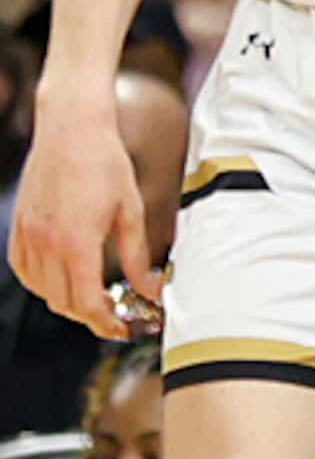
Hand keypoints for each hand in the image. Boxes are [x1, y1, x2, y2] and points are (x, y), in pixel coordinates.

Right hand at [5, 98, 158, 338]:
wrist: (71, 129)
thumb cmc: (106, 165)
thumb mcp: (132, 210)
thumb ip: (138, 255)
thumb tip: (152, 289)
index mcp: (77, 242)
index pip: (85, 301)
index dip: (104, 321)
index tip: (121, 328)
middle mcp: (46, 244)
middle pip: (63, 302)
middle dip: (89, 315)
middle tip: (114, 315)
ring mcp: (27, 237)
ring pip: (42, 290)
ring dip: (66, 301)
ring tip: (94, 297)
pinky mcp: (18, 228)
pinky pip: (26, 271)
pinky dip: (44, 283)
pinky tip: (65, 276)